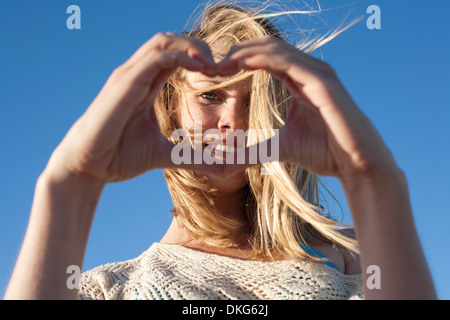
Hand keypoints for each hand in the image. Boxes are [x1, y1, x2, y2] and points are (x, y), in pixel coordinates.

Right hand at [46, 33, 217, 182]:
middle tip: (224, 67)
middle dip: (201, 48)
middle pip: (172, 42)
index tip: (225, 76)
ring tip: (214, 66)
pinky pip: (156, 58)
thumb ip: (194, 156)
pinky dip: (180, 57)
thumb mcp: (166, 154)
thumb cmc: (120, 156)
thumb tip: (223, 168)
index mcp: (147, 86)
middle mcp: (138, 75)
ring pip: (163, 41)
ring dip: (193, 48)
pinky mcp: (124, 84)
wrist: (88, 167)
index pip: (176, 57)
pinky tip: (199, 70)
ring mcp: (130, 77)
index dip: (202, 61)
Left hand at [217, 36, 397, 178]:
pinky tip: (243, 63)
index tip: (213, 73)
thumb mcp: (278, 148)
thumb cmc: (324, 152)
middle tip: (212, 65)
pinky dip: (265, 59)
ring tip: (222, 63)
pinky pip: (290, 62)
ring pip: (276, 50)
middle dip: (237, 54)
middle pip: (267, 49)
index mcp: (297, 81)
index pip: (263, 59)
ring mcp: (317, 73)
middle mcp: (308, 71)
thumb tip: (226, 163)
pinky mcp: (323, 81)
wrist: (354, 164)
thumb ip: (252, 150)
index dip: (237, 62)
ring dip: (246, 53)